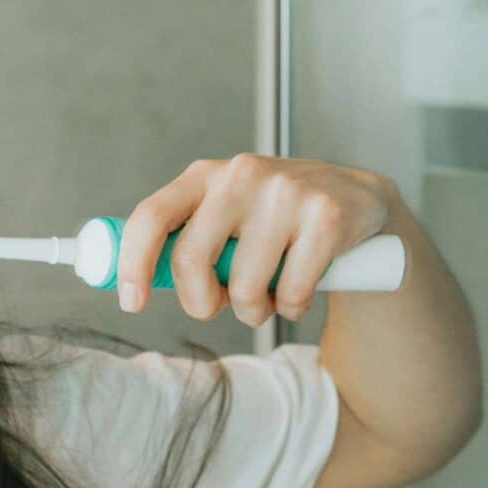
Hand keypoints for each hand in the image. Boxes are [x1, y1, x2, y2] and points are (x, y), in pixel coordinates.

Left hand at [115, 153, 393, 325]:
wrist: (356, 197)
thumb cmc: (272, 218)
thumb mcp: (223, 212)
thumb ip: (184, 238)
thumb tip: (133, 284)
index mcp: (203, 175)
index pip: (151, 217)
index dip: (133, 263)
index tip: (131, 303)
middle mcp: (240, 175)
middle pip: (191, 259)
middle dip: (199, 302)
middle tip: (216, 306)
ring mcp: (285, 193)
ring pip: (244, 287)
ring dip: (252, 312)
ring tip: (266, 295)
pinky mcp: (326, 217)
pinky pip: (291, 293)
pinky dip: (291, 308)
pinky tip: (299, 290)